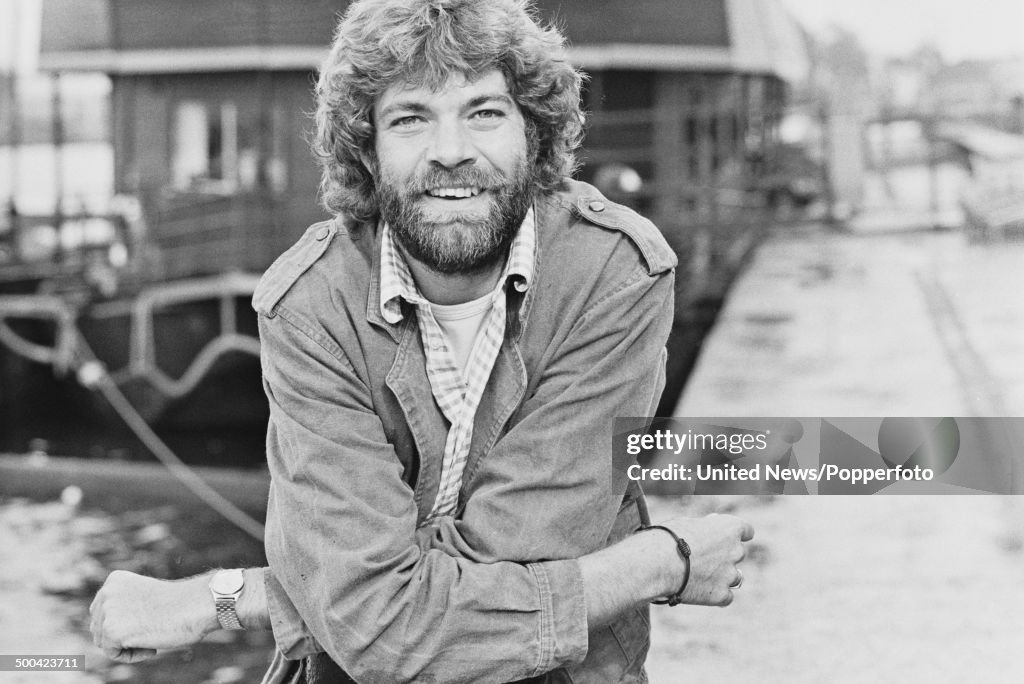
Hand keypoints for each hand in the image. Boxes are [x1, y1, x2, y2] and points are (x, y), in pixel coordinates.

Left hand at [89, 570, 218, 660]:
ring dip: (127, 645)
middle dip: (122, 635)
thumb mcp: (144, 598)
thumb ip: (124, 606)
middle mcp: (106, 592)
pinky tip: (151, 645)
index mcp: (114, 580)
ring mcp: (107, 611)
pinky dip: (132, 655)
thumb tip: (110, 626)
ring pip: (104, 641)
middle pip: (99, 627)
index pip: (102, 611)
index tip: (148, 620)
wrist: (195, 604)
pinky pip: (113, 653)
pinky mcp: (112, 631)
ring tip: (152, 637)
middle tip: (150, 630)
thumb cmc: (179, 604)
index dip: (124, 622)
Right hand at [661, 513, 753, 606]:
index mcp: (729, 528)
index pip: (746, 530)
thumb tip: (708, 534)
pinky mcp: (721, 595)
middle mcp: (735, 550)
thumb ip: (704, 530)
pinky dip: (716, 595)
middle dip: (723, 556)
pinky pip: (726, 597)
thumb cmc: (667, 539)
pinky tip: (700, 592)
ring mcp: (730, 574)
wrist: (658, 563)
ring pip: (736, 577)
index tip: (726, 538)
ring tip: (699, 576)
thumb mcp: (687, 524)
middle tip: (703, 558)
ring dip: (723, 576)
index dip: (736, 535)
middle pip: (737, 553)